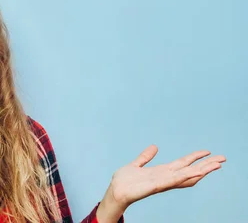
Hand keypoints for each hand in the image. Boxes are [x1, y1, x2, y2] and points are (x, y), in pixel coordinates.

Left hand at [107, 145, 225, 209]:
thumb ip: (145, 157)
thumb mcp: (136, 164)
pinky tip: (195, 172)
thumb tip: (155, 146)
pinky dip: (184, 176)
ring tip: (215, 165)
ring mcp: (162, 182)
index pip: (183, 164)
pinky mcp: (155, 186)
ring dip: (201, 170)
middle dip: (206, 165)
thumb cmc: (125, 181)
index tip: (208, 152)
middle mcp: (165, 177)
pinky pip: (172, 181)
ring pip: (186, 176)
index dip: (195, 158)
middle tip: (222, 159)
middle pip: (190, 170)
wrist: (115, 191)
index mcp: (162, 172)